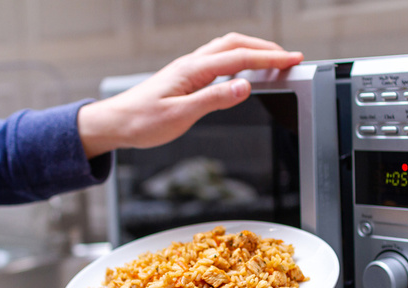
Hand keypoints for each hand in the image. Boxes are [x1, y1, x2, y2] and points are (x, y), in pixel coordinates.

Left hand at [77, 33, 302, 156]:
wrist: (115, 123)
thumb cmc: (141, 122)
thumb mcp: (180, 115)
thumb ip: (213, 100)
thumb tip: (244, 87)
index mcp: (192, 70)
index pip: (240, 58)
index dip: (269, 58)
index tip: (292, 60)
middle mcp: (191, 64)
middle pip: (236, 44)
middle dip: (265, 48)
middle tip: (289, 58)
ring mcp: (188, 68)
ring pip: (226, 49)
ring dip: (252, 50)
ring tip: (272, 61)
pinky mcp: (184, 77)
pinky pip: (217, 60)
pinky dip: (237, 59)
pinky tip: (242, 71)